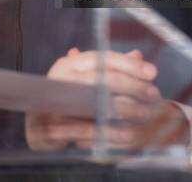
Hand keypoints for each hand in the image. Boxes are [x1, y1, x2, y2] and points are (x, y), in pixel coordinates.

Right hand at [26, 48, 188, 150]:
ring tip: (146, 114)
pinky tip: (129, 134)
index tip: (152, 72)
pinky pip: (85, 130)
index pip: (101, 58)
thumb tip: (137, 56)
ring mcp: (53, 104)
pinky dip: (109, 132)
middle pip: (100, 79)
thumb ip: (111, 68)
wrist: (37, 123)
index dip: (128, 64)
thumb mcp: (88, 79)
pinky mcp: (51, 128)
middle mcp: (60, 80)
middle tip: (154, 94)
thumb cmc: (69, 97)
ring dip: (125, 110)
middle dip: (131, 86)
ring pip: (95, 104)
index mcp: (69, 65)